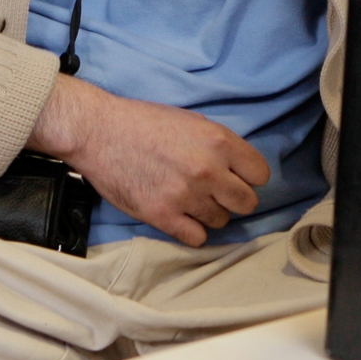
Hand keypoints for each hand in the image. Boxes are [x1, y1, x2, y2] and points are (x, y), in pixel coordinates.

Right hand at [29, 75, 269, 245]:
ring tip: (191, 201)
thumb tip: (238, 168)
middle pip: (247, 202)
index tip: (238, 178)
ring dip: (210, 214)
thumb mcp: (193, 121)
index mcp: (219, 142)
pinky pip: (197, 238)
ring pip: (221, 221)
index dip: (250, 178)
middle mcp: (208, 170)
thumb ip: (220, 145)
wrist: (99, 132)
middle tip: (217, 194)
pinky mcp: (162, 216)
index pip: (260, 175)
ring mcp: (186, 196)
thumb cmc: (144, 122)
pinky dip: (192, 230)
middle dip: (235, 199)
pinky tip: (181, 217)